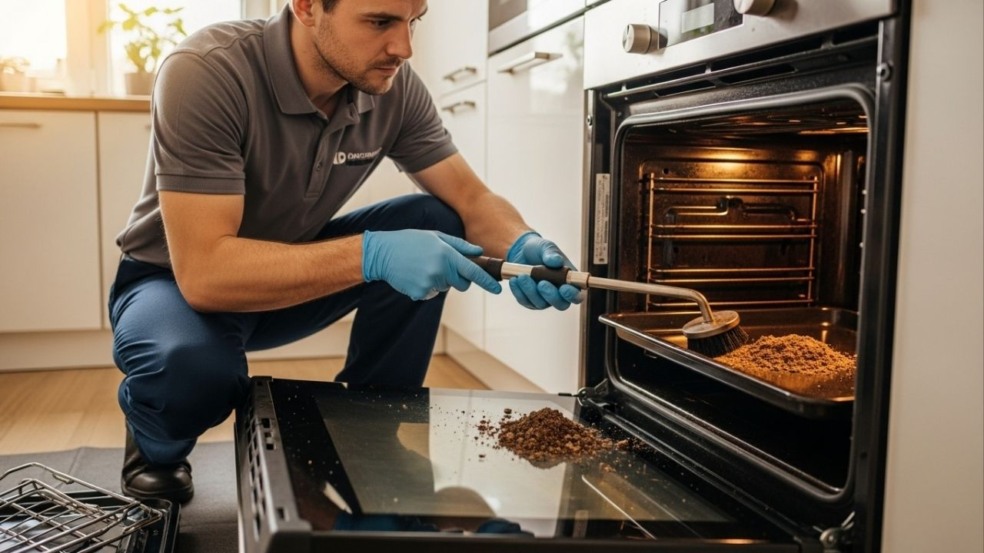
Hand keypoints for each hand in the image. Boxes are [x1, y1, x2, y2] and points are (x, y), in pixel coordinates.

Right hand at [363, 230, 501, 300]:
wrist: (382, 253)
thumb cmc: (411, 241)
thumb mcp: (436, 237)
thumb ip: (459, 246)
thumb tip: (479, 252)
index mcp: (447, 254)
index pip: (472, 271)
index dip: (487, 282)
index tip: (497, 289)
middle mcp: (440, 270)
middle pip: (462, 284)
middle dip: (458, 278)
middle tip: (441, 265)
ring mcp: (430, 283)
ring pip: (445, 288)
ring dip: (439, 280)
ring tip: (423, 266)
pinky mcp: (420, 293)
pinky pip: (431, 293)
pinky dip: (426, 287)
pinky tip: (415, 275)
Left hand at [505, 231, 583, 309]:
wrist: (521, 251)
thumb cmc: (539, 249)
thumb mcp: (546, 247)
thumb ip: (552, 254)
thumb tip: (556, 261)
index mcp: (569, 281)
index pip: (576, 295)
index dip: (572, 295)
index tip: (564, 288)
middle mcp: (559, 293)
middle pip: (561, 304)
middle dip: (551, 296)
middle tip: (541, 283)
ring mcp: (544, 299)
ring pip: (540, 303)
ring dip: (531, 291)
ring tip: (522, 276)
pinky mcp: (529, 300)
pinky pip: (525, 301)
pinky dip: (519, 291)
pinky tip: (515, 280)